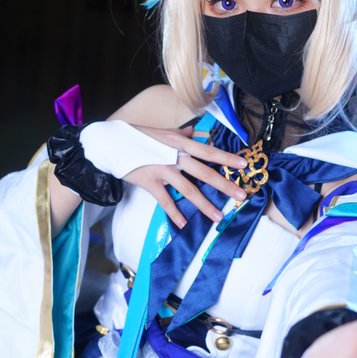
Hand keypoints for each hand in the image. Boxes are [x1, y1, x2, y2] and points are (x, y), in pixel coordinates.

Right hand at [124, 125, 247, 227]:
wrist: (112, 142)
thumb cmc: (139, 137)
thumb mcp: (164, 132)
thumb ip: (183, 135)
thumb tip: (198, 133)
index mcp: (180, 142)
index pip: (209, 151)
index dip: (227, 159)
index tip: (244, 165)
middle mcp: (174, 155)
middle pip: (205, 172)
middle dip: (225, 185)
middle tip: (241, 195)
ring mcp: (162, 169)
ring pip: (188, 189)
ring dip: (205, 205)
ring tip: (218, 217)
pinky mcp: (150, 182)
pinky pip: (165, 201)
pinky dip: (175, 214)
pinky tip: (184, 225)